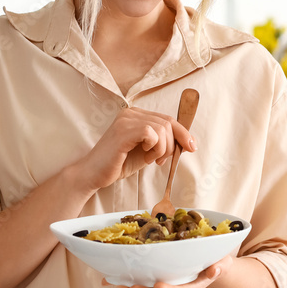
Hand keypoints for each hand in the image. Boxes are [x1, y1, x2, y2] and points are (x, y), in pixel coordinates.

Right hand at [71, 107, 195, 190]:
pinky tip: (145, 157)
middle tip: (161, 160)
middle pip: (168, 122)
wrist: (94, 174)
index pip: (167, 119)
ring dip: (162, 149)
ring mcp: (126, 120)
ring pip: (162, 128)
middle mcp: (131, 113)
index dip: (183, 132)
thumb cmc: (119, 163)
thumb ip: (162, 142)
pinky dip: (154, 148)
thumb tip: (188, 141)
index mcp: (136, 114)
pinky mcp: (123, 131)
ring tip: (150, 159)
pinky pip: (151, 133)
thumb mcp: (147, 151)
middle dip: (172, 145)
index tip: (192, 147)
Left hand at [102, 255, 233, 287]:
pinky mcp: (156, 281)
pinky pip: (142, 283)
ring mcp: (166, 287)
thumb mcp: (222, 263)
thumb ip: (221, 266)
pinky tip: (110, 279)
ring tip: (117, 285)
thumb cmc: (216, 263)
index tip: (159, 287)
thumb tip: (216, 268)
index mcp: (193, 287)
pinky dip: (126, 281)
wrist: (210, 267)